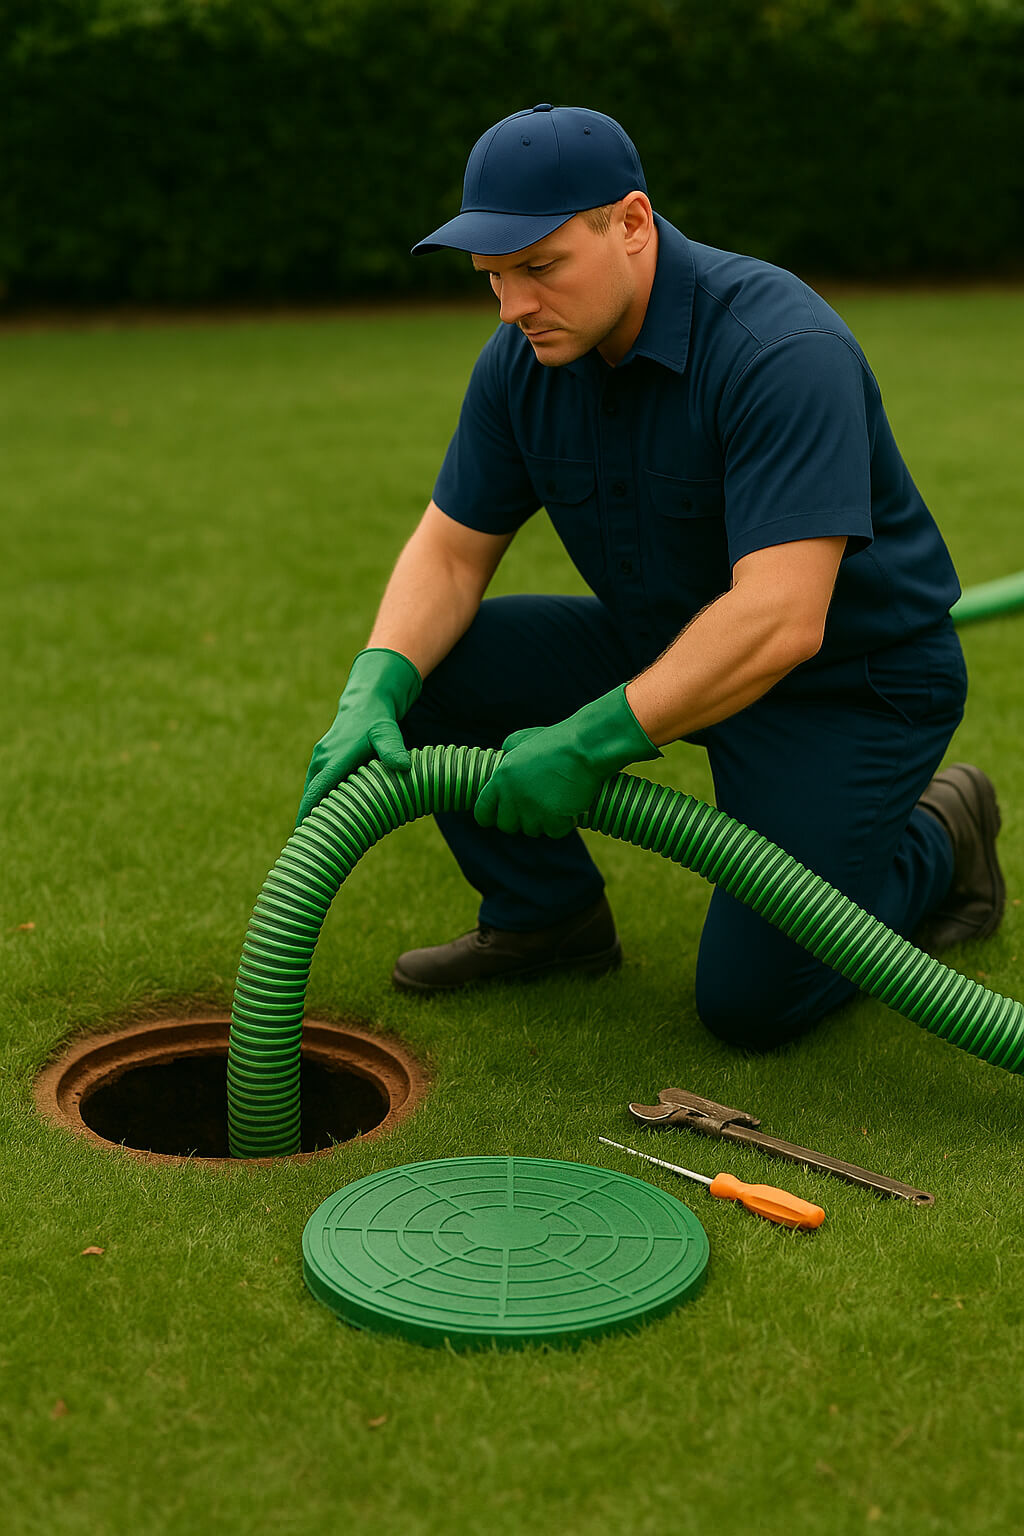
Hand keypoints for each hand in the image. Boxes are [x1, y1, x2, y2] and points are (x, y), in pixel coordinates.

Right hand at [296, 648, 420, 825]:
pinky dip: (319, 802)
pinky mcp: (322, 760)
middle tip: (312, 848)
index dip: (309, 815)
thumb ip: (393, 748)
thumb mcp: (388, 732)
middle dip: (310, 820)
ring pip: (313, 792)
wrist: (366, 702)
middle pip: (311, 796)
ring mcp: (320, 759)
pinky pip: (317, 786)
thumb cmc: (378, 720)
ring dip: (314, 813)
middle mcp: (322, 759)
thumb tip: (403, 766)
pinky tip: (326, 819)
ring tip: (317, 840)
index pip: (317, 792)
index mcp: (334, 757)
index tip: (303, 835)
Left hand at [473, 685, 660, 838]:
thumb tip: (504, 756)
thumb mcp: (523, 739)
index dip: (490, 816)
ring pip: (531, 830)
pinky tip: (568, 808)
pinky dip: (562, 824)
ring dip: (542, 821)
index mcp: (501, 778)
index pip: (482, 812)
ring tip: (554, 802)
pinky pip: (553, 832)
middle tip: (534, 807)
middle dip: (519, 819)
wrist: (585, 748)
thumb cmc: (557, 741)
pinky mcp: (554, 820)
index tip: (498, 815)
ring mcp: (533, 811)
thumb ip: (508, 751)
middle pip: (506, 826)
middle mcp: (513, 797)